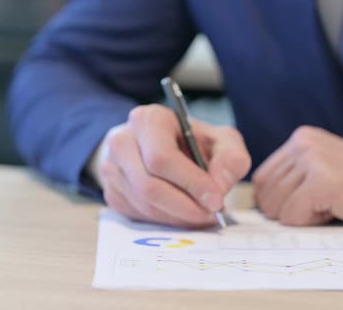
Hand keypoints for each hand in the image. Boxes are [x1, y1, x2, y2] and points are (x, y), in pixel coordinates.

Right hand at [91, 104, 250, 227]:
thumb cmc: (194, 143)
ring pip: (144, 204)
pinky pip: (138, 215)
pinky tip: (184, 215)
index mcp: (148, 120)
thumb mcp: (222, 141)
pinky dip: (166, 221)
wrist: (165, 147)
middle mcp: (122, 141)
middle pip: (148, 185)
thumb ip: (231, 159)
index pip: (162, 158)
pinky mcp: (112, 193)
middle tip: (211, 214)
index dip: (191, 183)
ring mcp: (111, 168)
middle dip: (185, 206)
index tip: (216, 200)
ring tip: (202, 215)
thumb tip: (219, 186)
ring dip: (178, 217)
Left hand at [253, 126, 342, 227]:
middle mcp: (303, 143)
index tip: (310, 202)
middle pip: (264, 195)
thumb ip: (293, 179)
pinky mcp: (323, 180)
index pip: (262, 180)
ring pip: (275, 207)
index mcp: (301, 138)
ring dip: (302, 217)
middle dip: (289, 211)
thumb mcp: (323, 170)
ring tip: (333, 204)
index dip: (280, 202)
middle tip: (325, 205)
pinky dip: (311, 223)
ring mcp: (312, 159)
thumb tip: (258, 205)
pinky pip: (292, 216)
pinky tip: (336, 209)